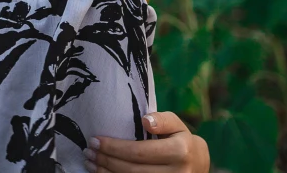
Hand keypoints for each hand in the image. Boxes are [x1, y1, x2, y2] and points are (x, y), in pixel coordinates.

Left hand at [82, 111, 209, 172]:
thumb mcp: (177, 124)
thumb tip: (145, 120)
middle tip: (88, 151)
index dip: (115, 147)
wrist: (198, 165)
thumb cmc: (181, 140)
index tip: (95, 139)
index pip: (140, 152)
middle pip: (132, 170)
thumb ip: (162, 119)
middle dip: (106, 160)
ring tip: (90, 162)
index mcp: (179, 152)